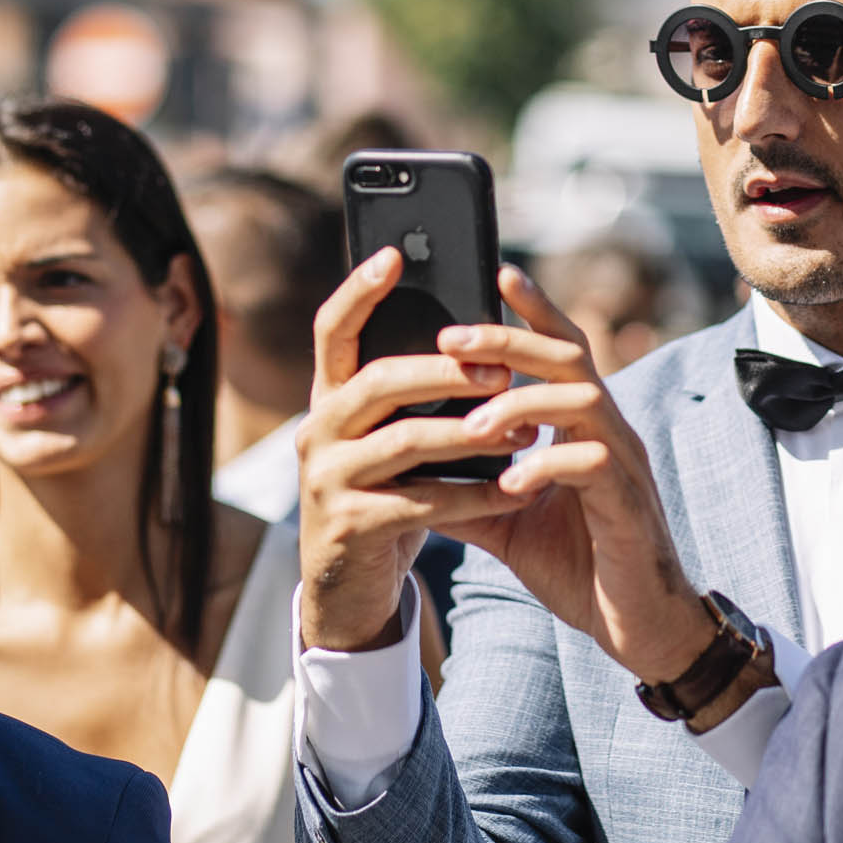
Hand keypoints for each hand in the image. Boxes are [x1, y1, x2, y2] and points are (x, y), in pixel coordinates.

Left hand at [296, 248, 714, 681]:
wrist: (640, 629)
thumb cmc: (583, 565)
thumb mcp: (511, 519)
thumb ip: (471, 484)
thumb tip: (412, 462)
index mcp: (586, 429)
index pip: (564, 352)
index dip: (535, 310)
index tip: (497, 272)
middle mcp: (612, 434)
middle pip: (570, 360)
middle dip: (511, 340)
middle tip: (452, 337)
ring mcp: (625, 467)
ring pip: (584, 401)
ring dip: (522, 405)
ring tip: (472, 427)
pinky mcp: (628, 507)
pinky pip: (592, 466)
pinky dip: (546, 466)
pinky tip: (510, 484)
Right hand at [297, 248, 521, 652]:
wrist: (350, 588)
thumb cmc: (387, 495)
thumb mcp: (392, 440)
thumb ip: (414, 395)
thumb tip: (482, 337)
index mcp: (329, 400)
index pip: (331, 330)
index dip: (358, 290)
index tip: (395, 254)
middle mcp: (316, 432)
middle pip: (379, 380)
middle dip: (446, 370)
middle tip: (503, 365)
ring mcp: (327, 481)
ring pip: (405, 440)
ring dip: (472, 433)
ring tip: (526, 428)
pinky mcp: (350, 527)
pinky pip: (423, 502)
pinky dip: (476, 495)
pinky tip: (517, 491)